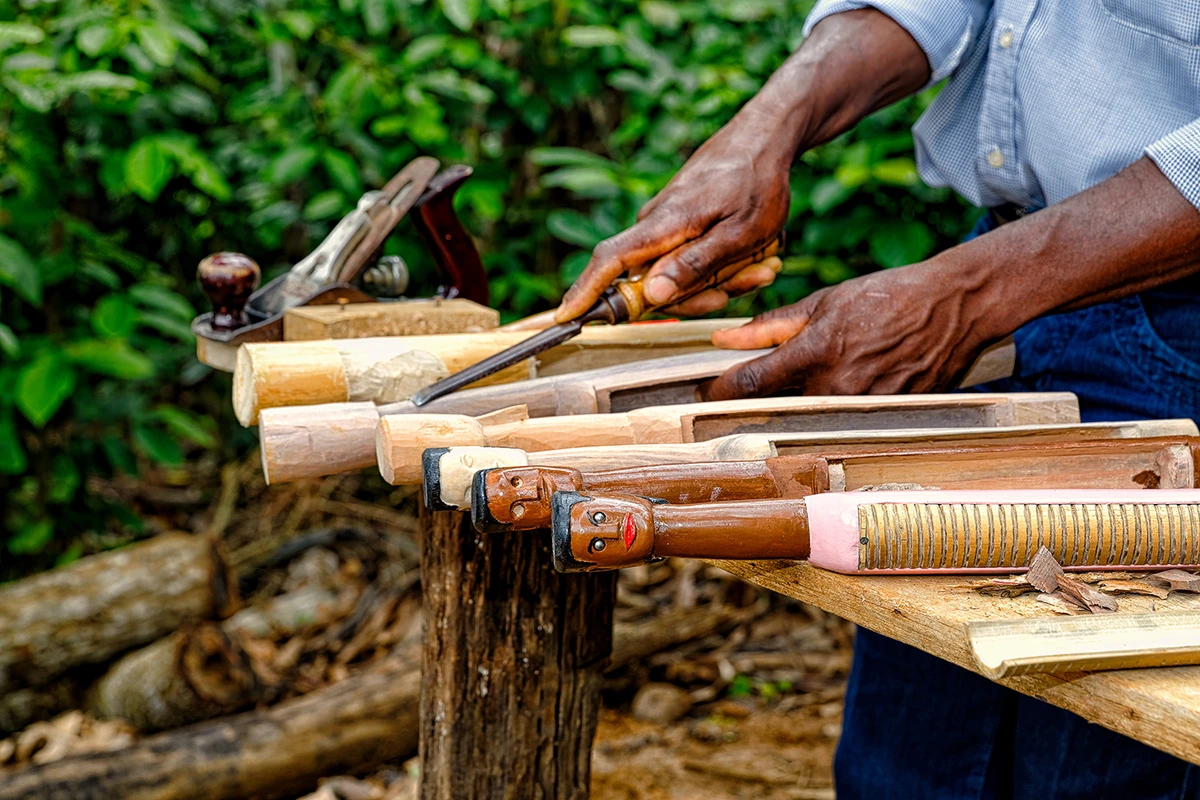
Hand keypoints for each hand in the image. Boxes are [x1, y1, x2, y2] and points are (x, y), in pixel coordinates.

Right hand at [551, 10, 933, 323]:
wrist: (767, 134)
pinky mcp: (680, 221)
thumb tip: (649, 295)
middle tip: (756, 277)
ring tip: (765, 261)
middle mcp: (656, 223)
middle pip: (654, 282)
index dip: (585, 293)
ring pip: (679, 273)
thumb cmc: (758, 182)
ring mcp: (666, 221)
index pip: (608, 262)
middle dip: (702, 293)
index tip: (563, 318)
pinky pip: (691, 257)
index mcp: (664, 224)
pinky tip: (756, 252)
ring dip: (722, 277)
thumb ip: (694, 265)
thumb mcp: (740, 233)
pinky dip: (722, 262)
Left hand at [701, 261, 992, 398]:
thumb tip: (722, 339)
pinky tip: (841, 394)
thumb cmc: (887, 296)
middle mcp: (839, 385)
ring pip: (813, 418)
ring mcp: (866, 406)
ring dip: (798, 408)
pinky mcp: (889, 417)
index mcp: (817, 351)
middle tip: (742, 396)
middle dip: (758, 403)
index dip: (720, 391)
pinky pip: (847, 421)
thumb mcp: (825, 302)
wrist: (954, 305)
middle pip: (779, 407)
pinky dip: (834, 411)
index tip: (702, 395)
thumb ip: (771, 324)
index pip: (752, 383)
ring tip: (806, 390)